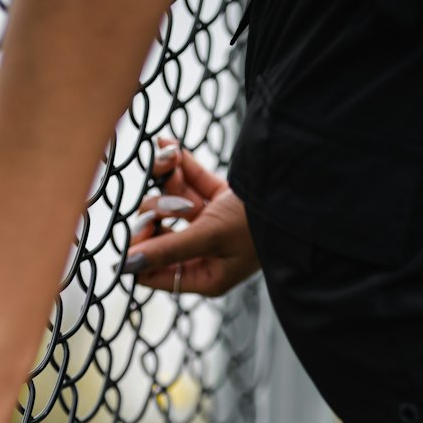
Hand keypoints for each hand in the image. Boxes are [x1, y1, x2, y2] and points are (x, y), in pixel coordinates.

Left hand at [123, 138, 260, 296]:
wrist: (297, 191)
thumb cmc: (257, 225)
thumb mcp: (208, 237)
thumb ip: (166, 249)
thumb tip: (125, 265)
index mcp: (206, 276)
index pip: (155, 273)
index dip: (140, 252)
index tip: (136, 229)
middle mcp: (207, 254)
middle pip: (160, 233)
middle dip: (157, 211)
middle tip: (159, 201)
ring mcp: (213, 225)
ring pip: (172, 204)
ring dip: (167, 184)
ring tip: (171, 164)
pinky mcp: (221, 198)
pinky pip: (190, 181)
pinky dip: (178, 165)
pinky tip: (166, 145)